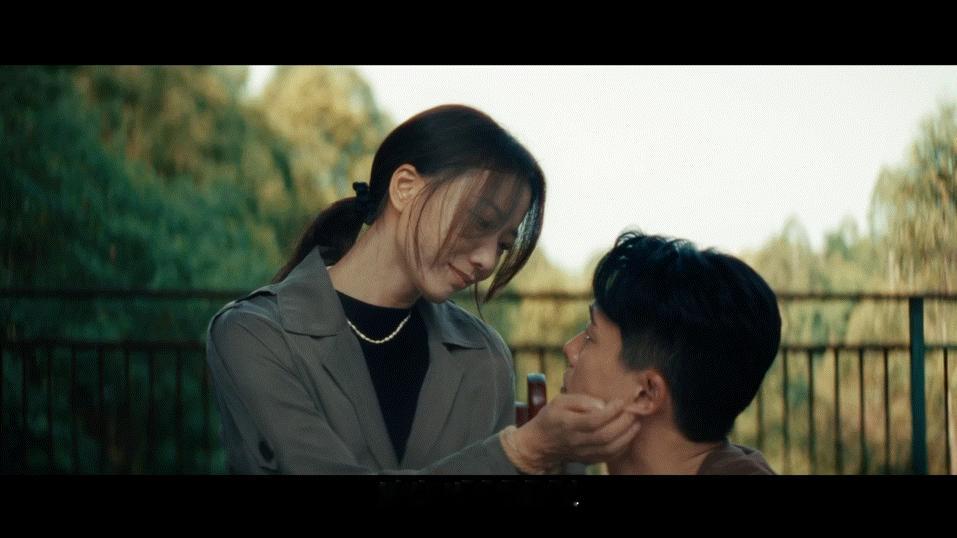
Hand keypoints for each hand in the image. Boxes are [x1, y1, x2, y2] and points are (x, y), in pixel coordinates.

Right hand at [513, 392, 640, 467]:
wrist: (541, 443)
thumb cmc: (552, 417)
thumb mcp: (560, 401)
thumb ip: (580, 400)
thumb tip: (602, 404)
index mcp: (568, 424)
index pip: (593, 420)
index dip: (610, 411)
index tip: (621, 401)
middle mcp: (577, 441)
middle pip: (605, 435)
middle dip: (624, 422)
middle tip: (634, 410)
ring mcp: (583, 453)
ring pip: (610, 448)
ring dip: (627, 435)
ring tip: (636, 422)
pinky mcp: (589, 460)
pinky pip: (610, 456)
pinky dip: (623, 446)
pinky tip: (629, 435)